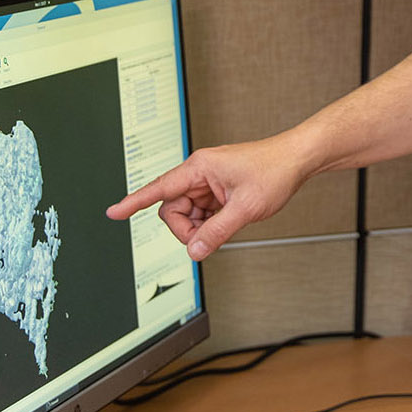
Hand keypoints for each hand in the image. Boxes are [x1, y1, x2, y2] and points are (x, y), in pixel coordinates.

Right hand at [105, 137, 306, 260]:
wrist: (298, 159)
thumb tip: (194, 252)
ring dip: (201, 226)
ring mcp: (210, 181)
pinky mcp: (219, 190)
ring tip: (227, 224)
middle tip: (210, 236)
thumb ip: (217, 232)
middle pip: (173, 209)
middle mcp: (200, 172)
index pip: (159, 188)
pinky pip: (203, 212)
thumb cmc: (275, 170)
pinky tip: (228, 222)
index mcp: (200, 167)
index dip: (134, 202)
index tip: (113, 213)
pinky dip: (210, 223)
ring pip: (188, 213)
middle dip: (186, 228)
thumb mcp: (245, 208)